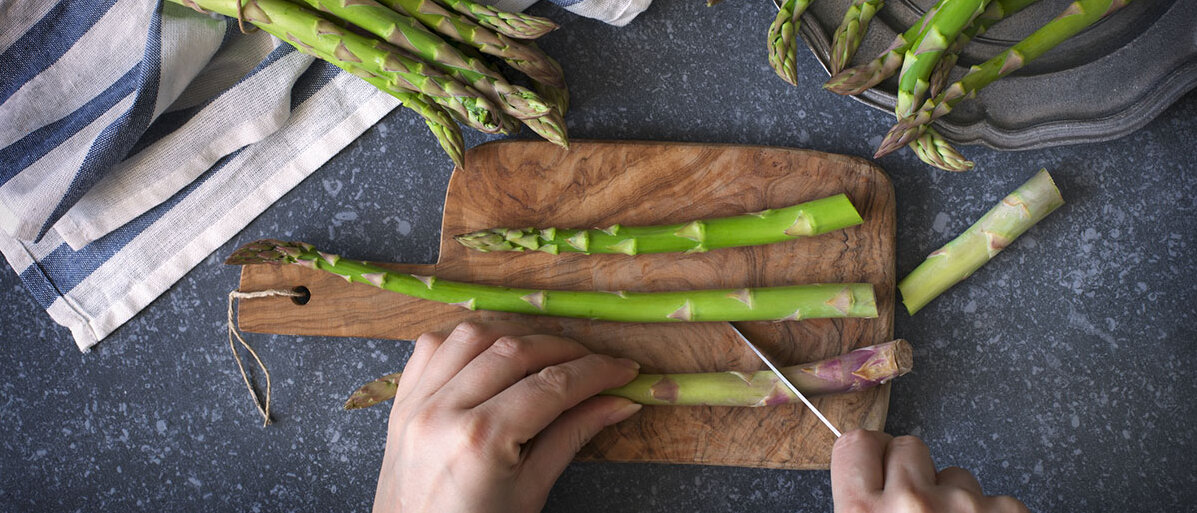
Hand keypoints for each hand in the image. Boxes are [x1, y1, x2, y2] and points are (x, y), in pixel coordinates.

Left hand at [373, 321, 641, 512]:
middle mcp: (443, 411)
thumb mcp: (531, 491)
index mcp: (480, 440)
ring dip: (517, 335)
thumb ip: (573, 436)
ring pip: (472, 335)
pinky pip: (433, 347)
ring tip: (548, 354)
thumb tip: (620, 402)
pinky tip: (493, 353)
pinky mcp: (401, 401)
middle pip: (515, 351)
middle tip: (596, 363)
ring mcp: (415, 402)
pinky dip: (467, 340)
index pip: (551, 385)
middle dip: (565, 349)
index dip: (596, 372)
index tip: (625, 369)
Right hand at [831, 430, 1027, 512]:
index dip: (870, 457)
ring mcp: (963, 507)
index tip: (878, 468)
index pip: (856, 443)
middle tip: (917, 509)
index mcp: (861, 512)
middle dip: (915, 472)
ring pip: (956, 475)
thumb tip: (864, 478)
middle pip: (908, 447)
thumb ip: (858, 505)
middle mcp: (909, 502)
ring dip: (955, 499)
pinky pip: (996, 500)